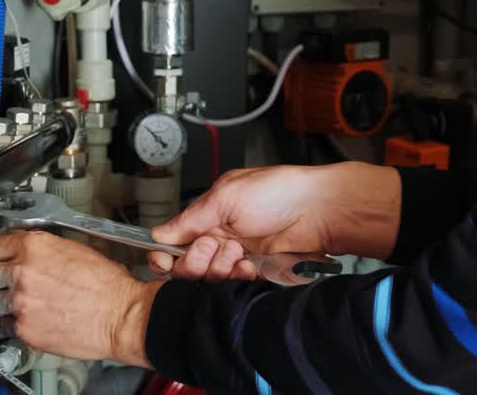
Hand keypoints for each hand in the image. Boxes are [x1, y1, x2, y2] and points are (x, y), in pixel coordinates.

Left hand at [0, 231, 159, 365]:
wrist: (122, 315)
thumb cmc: (107, 285)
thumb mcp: (73, 249)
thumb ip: (40, 249)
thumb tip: (21, 252)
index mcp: (34, 246)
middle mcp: (22, 272)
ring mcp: (19, 302)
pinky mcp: (23, 328)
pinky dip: (0, 321)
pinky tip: (8, 318)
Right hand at [149, 162, 400, 280]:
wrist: (319, 210)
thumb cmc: (276, 192)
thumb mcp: (225, 197)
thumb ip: (190, 219)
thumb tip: (157, 234)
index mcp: (207, 214)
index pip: (173, 240)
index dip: (163, 254)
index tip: (163, 261)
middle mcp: (219, 235)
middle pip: (187, 265)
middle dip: (194, 260)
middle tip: (214, 245)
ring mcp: (237, 254)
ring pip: (209, 277)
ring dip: (218, 268)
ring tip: (237, 252)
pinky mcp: (255, 270)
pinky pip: (233, 284)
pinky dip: (237, 276)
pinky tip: (249, 265)